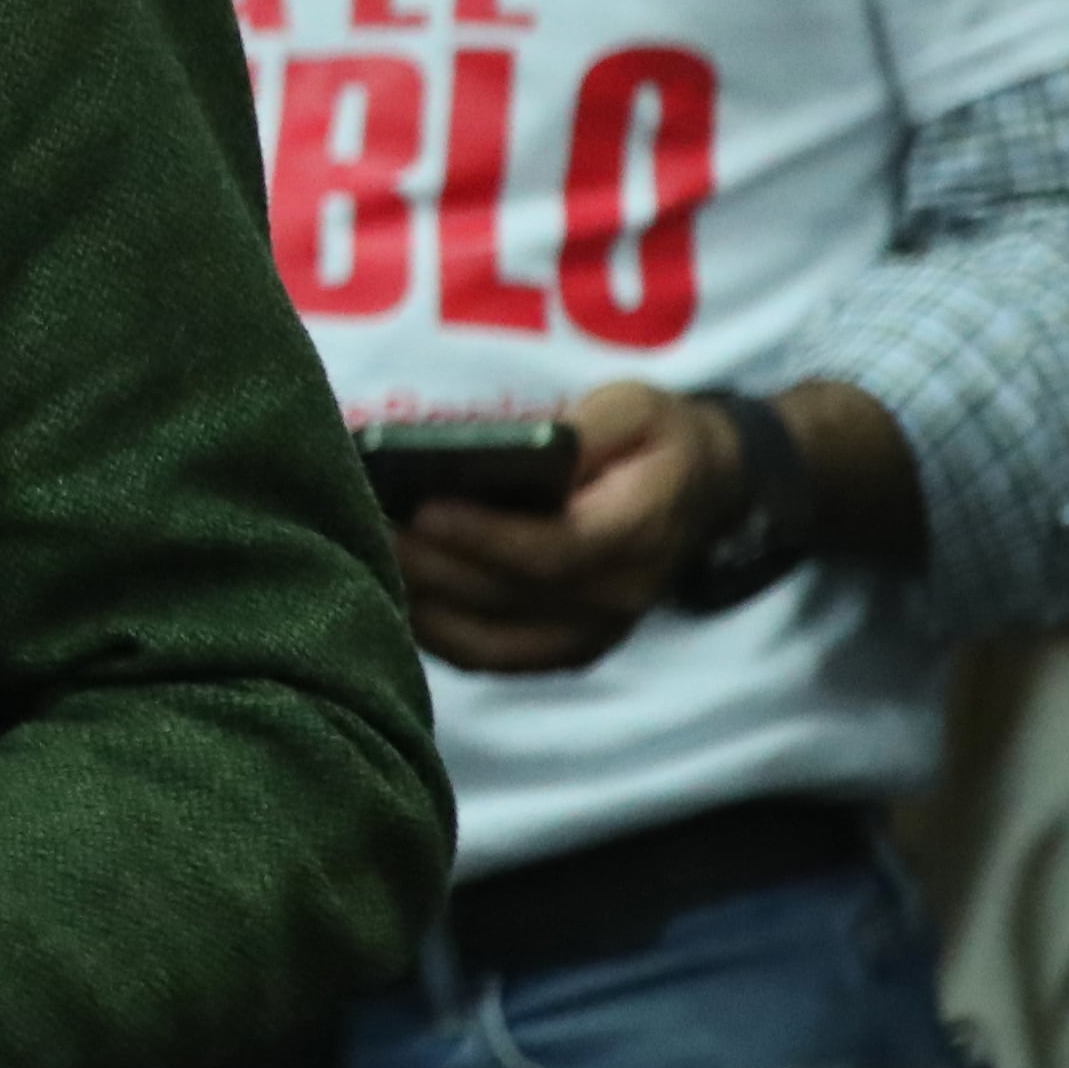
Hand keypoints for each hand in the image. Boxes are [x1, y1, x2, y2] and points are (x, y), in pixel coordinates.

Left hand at [391, 380, 723, 673]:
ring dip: (423, 607)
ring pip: (490, 643)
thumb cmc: (653, 441)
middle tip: (371, 527)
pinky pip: (490, 659)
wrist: (699, 493)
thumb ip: (586, 427)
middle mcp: (616, 597)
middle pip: (507, 598)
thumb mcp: (634, 408)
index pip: (556, 551)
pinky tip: (394, 597)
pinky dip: (436, 636)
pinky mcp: (564, 650)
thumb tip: (527, 446)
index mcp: (637, 533)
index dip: (486, 537)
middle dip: (432, 566)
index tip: (425, 510)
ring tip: (369, 560)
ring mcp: (592, 634)